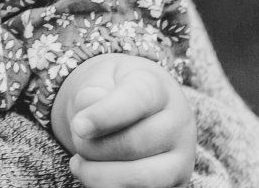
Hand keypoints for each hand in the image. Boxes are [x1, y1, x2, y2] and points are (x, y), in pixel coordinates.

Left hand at [49, 53, 194, 187]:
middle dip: (93, 147)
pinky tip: (93, 175)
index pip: (137, 99)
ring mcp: (181, 159)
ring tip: (80, 163)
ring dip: (98, 175)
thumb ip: (90, 96)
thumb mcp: (100, 81)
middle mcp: (178, 124)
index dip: (105, 114)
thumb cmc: (114, 92)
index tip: (78, 126)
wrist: (140, 109)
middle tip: (77, 139)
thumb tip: (84, 125)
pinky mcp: (176, 185)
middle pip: (134, 143)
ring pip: (139, 178)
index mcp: (159, 89)